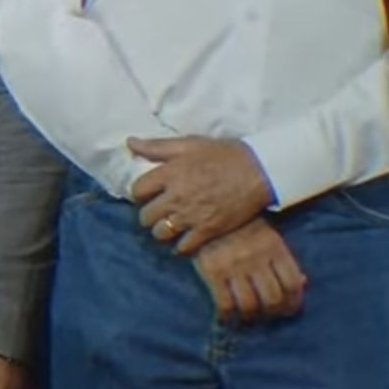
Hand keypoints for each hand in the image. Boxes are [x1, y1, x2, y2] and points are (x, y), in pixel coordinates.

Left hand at [125, 135, 274, 254]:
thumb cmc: (224, 154)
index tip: (148, 193)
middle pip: (145, 216)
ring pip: (160, 233)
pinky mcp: (207, 231)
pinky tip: (185, 238)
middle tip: (158, 211)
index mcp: (169, 174)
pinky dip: (181, 245)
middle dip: (149, 214)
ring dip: (162, 230)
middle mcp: (175, 198)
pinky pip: (183, 247)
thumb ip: (157, 146)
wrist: (259, 171)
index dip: (140, 193)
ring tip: (170, 225)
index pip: (137, 191)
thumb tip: (129, 142)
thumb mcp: (189, 144)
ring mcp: (191, 217)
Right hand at [189, 219, 305, 324]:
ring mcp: (234, 265)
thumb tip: (301, 283)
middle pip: (273, 299)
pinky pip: (225, 303)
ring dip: (250, 317)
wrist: (206, 211)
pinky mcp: (213, 271)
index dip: (293, 303)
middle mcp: (256, 257)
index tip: (288, 309)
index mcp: (274, 246)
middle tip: (267, 314)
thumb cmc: (241, 226)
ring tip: (248, 316)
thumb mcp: (267, 236)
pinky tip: (227, 315)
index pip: (292, 284)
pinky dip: (227, 316)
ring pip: (250, 305)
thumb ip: (283, 259)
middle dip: (272, 313)